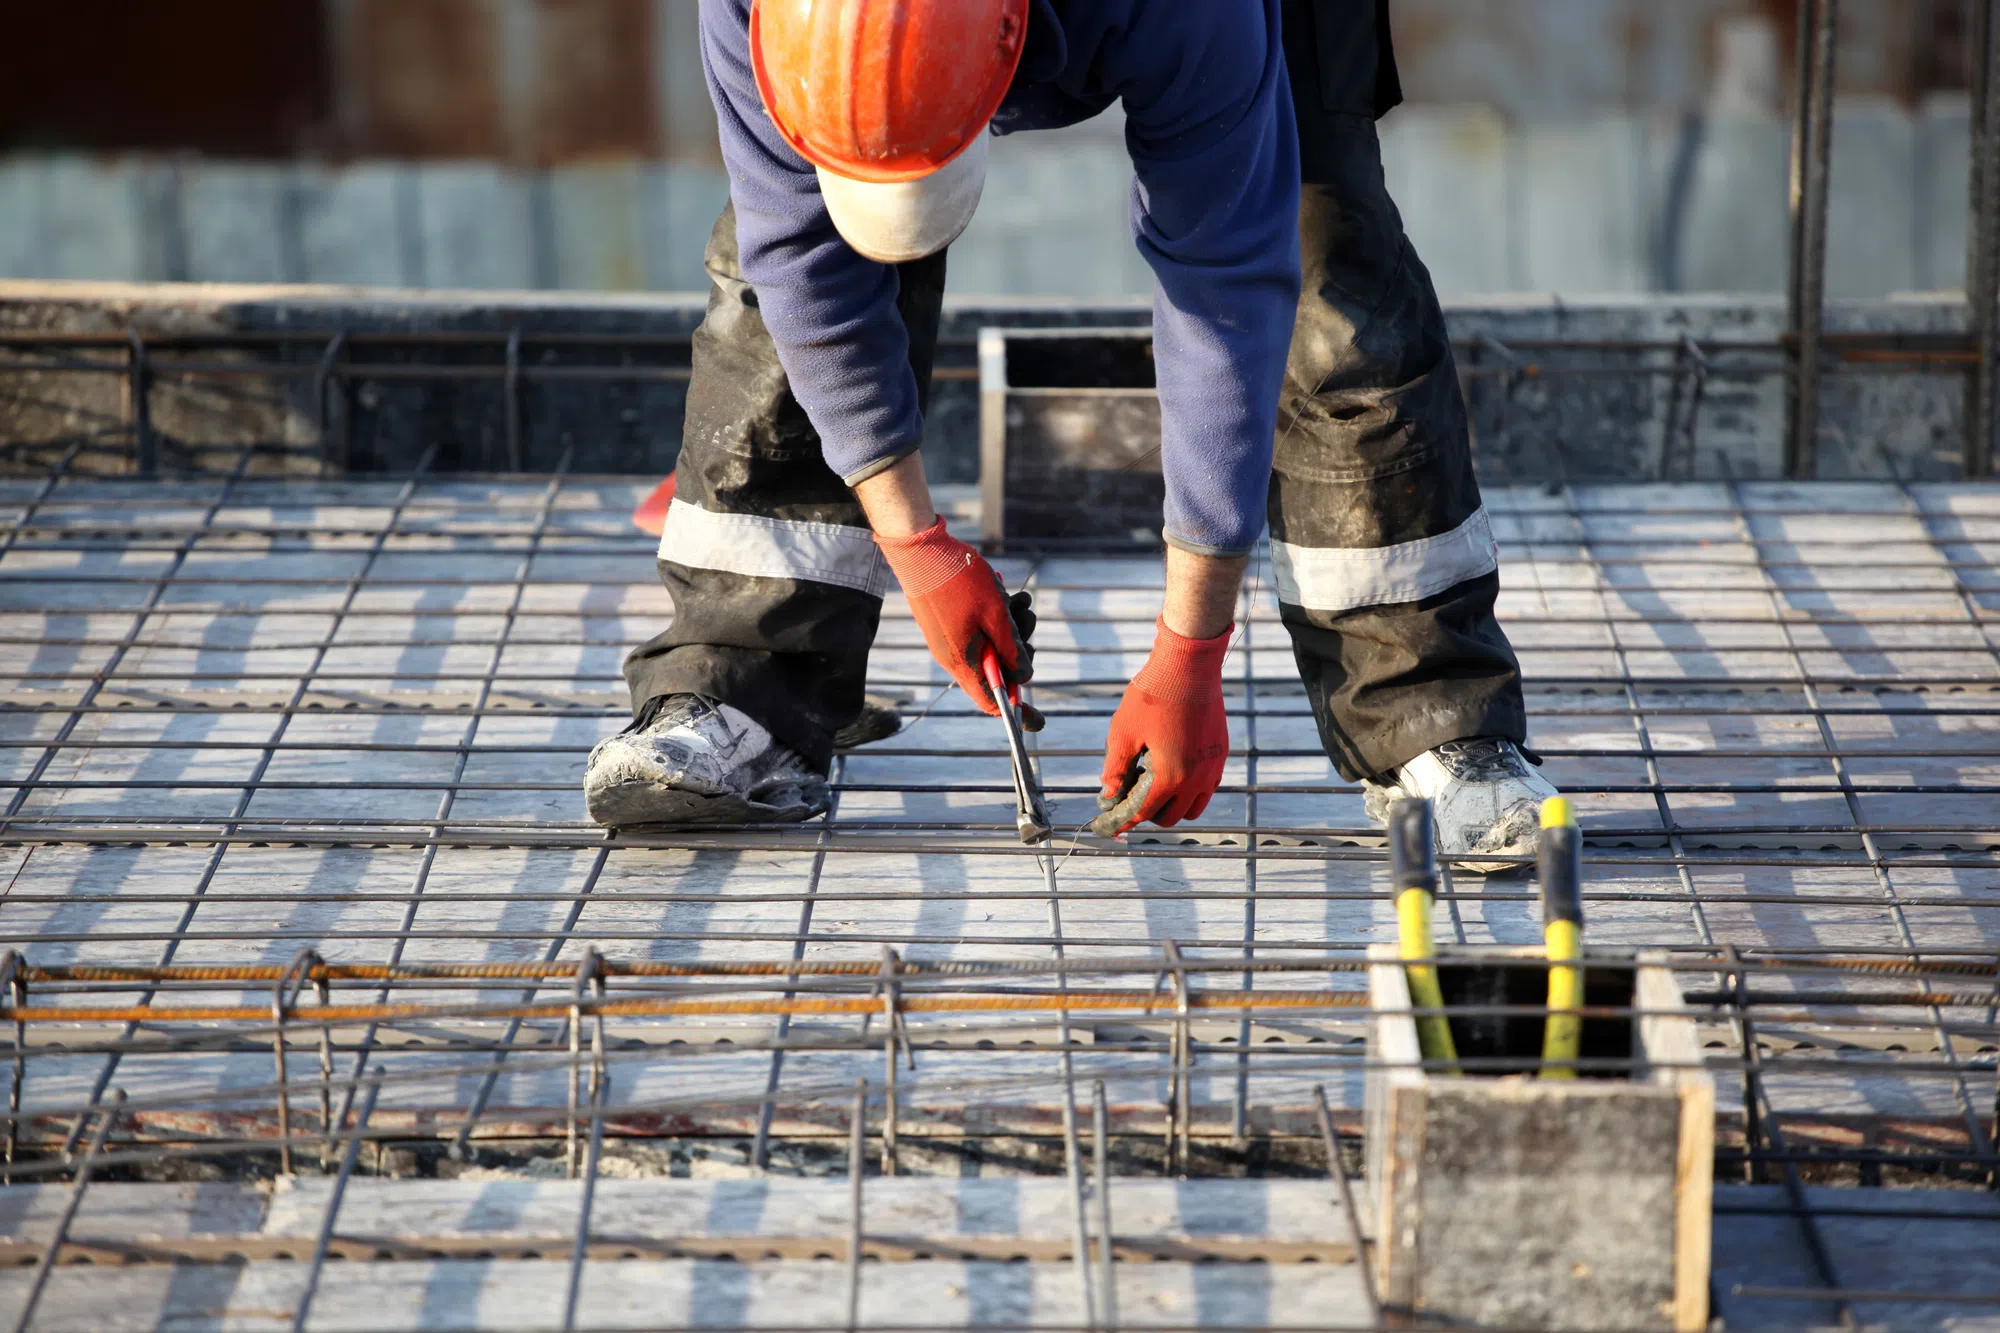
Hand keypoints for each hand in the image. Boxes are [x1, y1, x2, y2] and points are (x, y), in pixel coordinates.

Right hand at [876, 517, 1039, 724]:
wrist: (919, 548)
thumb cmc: (958, 580)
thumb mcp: (996, 615)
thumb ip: (1012, 650)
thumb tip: (1024, 676)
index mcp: (963, 662)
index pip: (991, 702)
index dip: (1016, 710)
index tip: (1037, 718)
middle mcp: (952, 658)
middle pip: (994, 673)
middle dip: (1018, 652)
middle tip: (1027, 622)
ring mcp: (947, 640)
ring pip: (988, 646)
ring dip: (1009, 627)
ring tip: (1020, 600)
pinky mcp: (946, 624)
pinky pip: (977, 630)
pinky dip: (993, 616)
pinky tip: (1004, 592)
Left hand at [1092, 618, 1230, 836]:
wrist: (1189, 666)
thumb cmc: (1153, 696)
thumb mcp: (1123, 732)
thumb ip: (1116, 767)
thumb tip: (1108, 792)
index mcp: (1171, 777)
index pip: (1144, 812)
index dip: (1124, 821)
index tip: (1111, 825)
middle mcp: (1196, 778)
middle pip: (1171, 817)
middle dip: (1148, 814)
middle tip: (1130, 800)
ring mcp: (1212, 767)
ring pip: (1194, 806)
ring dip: (1173, 806)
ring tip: (1153, 788)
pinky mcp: (1220, 752)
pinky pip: (1207, 786)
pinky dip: (1190, 789)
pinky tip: (1173, 772)